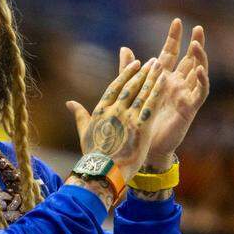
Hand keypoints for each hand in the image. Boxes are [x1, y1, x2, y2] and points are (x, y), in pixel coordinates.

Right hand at [66, 57, 169, 180]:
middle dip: (142, 72)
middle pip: (130, 86)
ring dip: (152, 78)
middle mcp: (114, 111)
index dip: (126, 74)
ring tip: (159, 66)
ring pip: (142, 93)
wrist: (103, 172)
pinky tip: (164, 81)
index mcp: (101, 111)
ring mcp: (128, 118)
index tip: (135, 63)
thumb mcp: (84, 132)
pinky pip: (151, 105)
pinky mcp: (141, 127)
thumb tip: (69, 103)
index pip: (115, 87)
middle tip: (152, 61)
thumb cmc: (93, 155)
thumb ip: (79, 115)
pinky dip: (158, 91)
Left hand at [120, 19, 209, 168]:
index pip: (170, 53)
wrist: (142, 146)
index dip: (174, 38)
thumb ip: (128, 70)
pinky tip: (200, 71)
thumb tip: (124, 48)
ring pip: (198, 72)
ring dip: (200, 58)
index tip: (177, 21)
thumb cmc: (138, 119)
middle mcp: (176, 84)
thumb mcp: (132, 90)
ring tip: (197, 44)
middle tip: (198, 27)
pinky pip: (200, 92)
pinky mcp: (189, 108)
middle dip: (195, 43)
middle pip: (189, 59)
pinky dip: (202, 81)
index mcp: (162, 78)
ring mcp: (184, 95)